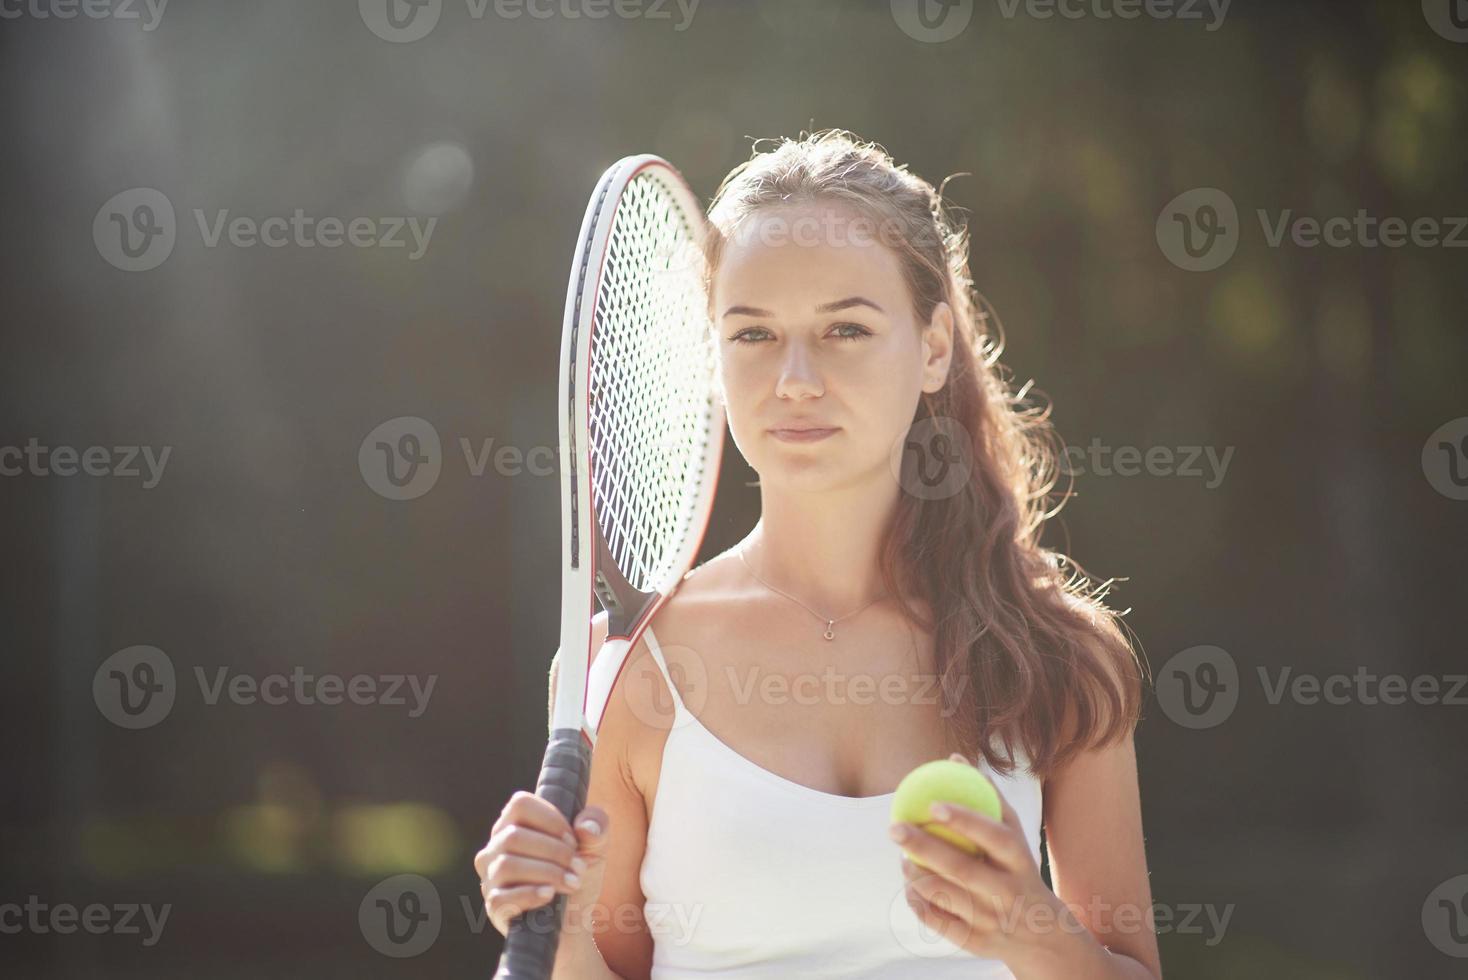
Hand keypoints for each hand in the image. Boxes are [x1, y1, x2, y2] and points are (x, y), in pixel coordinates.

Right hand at [475, 791, 610, 936]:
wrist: (573, 922)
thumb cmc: (577, 875)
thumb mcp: (595, 848)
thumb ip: (597, 827)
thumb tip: (586, 827)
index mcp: (515, 824)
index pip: (520, 804)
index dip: (551, 819)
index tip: (574, 840)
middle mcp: (496, 848)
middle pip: (514, 836)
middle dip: (554, 852)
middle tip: (579, 868)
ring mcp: (491, 877)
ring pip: (507, 865)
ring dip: (547, 873)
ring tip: (572, 883)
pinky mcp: (495, 906)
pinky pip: (501, 897)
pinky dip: (530, 894)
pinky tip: (550, 895)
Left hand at [889, 753, 1070, 964]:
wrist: (1042, 935)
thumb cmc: (1019, 870)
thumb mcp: (1015, 836)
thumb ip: (988, 798)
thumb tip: (954, 757)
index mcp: (1020, 862)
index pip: (994, 836)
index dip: (964, 819)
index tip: (932, 803)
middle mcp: (1008, 892)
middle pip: (961, 869)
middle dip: (923, 847)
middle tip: (894, 828)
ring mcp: (992, 920)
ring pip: (944, 896)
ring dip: (915, 875)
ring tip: (902, 859)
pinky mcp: (976, 943)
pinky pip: (937, 922)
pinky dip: (918, 903)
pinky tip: (909, 887)